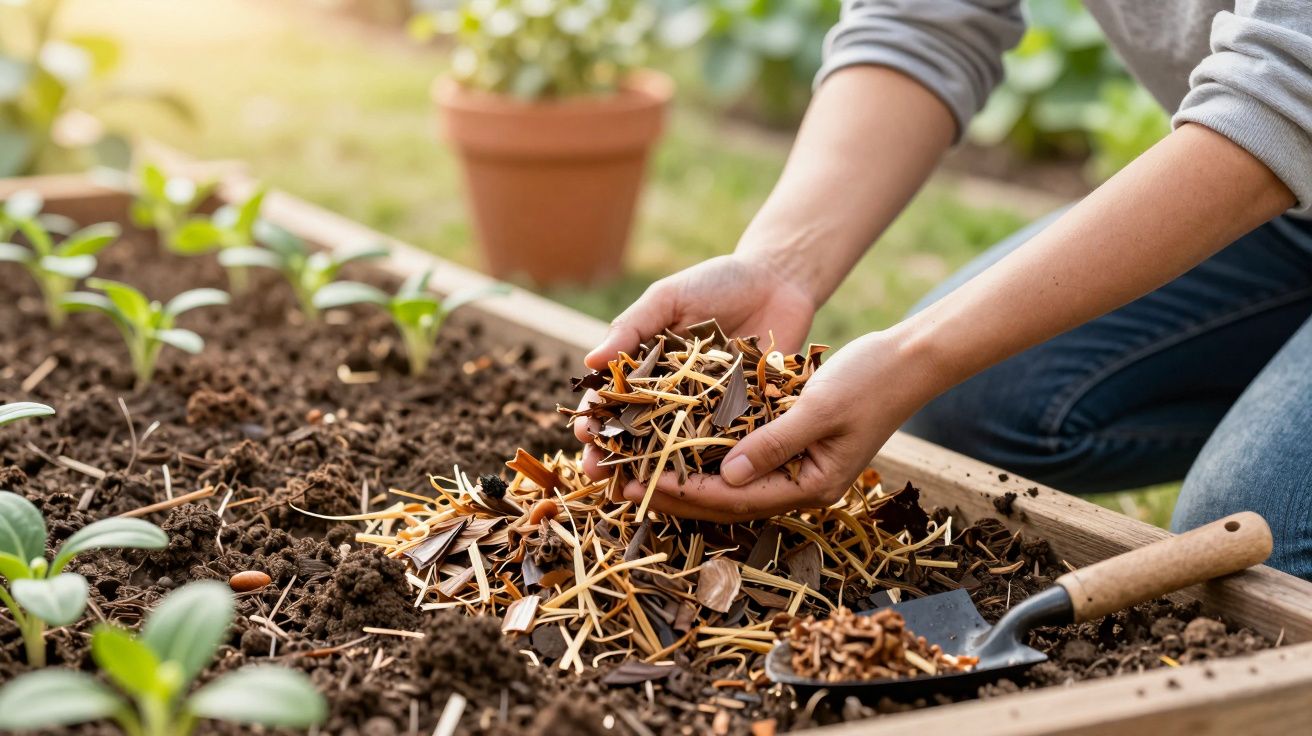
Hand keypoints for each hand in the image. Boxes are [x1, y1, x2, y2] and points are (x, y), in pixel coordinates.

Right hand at [574, 254, 817, 478]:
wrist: (778, 280)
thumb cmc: (716, 282)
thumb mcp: (669, 298)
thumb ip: (633, 327)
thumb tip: (590, 361)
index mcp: (647, 367)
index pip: (613, 398)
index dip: (596, 417)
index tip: (583, 432)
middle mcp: (673, 395)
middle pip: (636, 431)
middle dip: (614, 454)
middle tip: (597, 472)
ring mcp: (707, 410)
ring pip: (674, 447)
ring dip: (652, 469)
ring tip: (634, 486)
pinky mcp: (743, 417)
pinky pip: (723, 444)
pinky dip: (707, 465)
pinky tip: (693, 484)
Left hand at [614, 330, 934, 521]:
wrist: (908, 360)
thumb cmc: (870, 381)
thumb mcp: (819, 408)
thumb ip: (774, 443)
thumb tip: (725, 475)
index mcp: (811, 487)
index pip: (734, 498)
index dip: (683, 490)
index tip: (639, 482)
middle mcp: (799, 484)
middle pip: (723, 497)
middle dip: (670, 490)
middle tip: (618, 484)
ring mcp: (795, 466)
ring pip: (725, 478)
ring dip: (680, 472)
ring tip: (633, 466)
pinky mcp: (790, 441)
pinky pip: (738, 453)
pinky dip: (703, 448)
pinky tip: (670, 438)